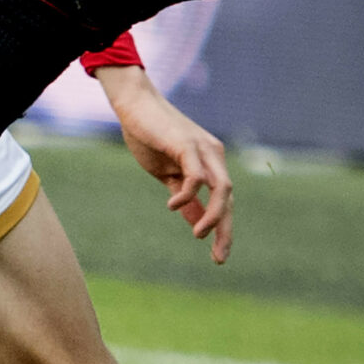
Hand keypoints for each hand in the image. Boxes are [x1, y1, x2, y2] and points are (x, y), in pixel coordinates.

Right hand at [99, 65, 233, 263]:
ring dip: (214, 216)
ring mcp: (204, 150)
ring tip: (199, 235)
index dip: (224, 229)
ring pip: (222, 189)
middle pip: (229, 199)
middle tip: (218, 258)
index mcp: (211, 163)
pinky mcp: (187, 145)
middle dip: (226, 230)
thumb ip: (184, 196)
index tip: (218, 256)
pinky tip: (172, 206)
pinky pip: (196, 176)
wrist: (134, 105)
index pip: (224, 201)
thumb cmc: (149, 136)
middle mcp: (214, 156)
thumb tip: (197, 223)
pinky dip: (188, 195)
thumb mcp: (167, 173)